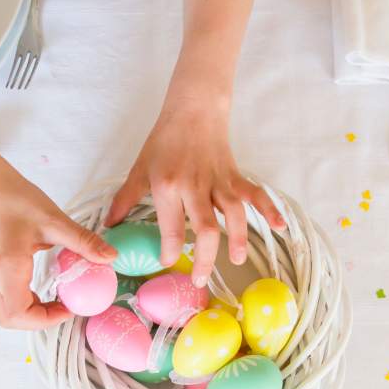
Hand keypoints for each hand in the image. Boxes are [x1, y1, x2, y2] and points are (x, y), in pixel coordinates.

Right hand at [0, 165, 115, 328]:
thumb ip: (83, 241)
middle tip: (63, 308)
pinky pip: (3, 299)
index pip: (19, 314)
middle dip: (38, 321)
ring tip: (55, 299)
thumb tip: (111, 257)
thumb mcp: (54, 220)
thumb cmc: (15, 198)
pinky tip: (42, 288)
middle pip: (9, 319)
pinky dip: (23, 303)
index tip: (69, 307)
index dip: (45, 320)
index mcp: (8, 267)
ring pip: (4, 312)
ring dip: (29, 314)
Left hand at [105, 96, 284, 287]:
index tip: (168, 262)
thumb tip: (109, 226)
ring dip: (237, 238)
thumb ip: (124, 200)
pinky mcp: (235, 176)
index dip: (170, 250)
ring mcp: (219, 181)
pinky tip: (279, 226)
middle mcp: (194, 186)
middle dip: (204, 257)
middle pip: (205, 228)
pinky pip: (254, 193)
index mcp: (168, 186)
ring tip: (236, 261)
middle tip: (201, 279)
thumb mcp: (139, 169)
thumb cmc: (164, 140)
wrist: (192, 109)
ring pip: (232, 214)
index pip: (171, 227)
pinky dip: (269, 208)